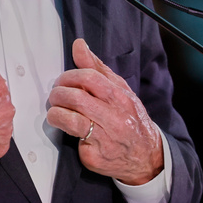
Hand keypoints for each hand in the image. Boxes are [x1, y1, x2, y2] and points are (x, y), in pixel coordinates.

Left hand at [47, 39, 162, 184]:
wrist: (146, 156)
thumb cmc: (129, 118)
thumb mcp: (120, 90)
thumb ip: (97, 68)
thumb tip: (79, 45)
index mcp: (120, 97)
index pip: (89, 78)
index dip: (69, 77)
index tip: (62, 81)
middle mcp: (114, 117)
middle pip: (76, 98)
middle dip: (58, 94)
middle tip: (55, 96)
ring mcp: (105, 139)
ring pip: (70, 120)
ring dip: (55, 113)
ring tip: (56, 112)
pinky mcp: (95, 156)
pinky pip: (73, 141)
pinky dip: (65, 133)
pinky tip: (68, 130)